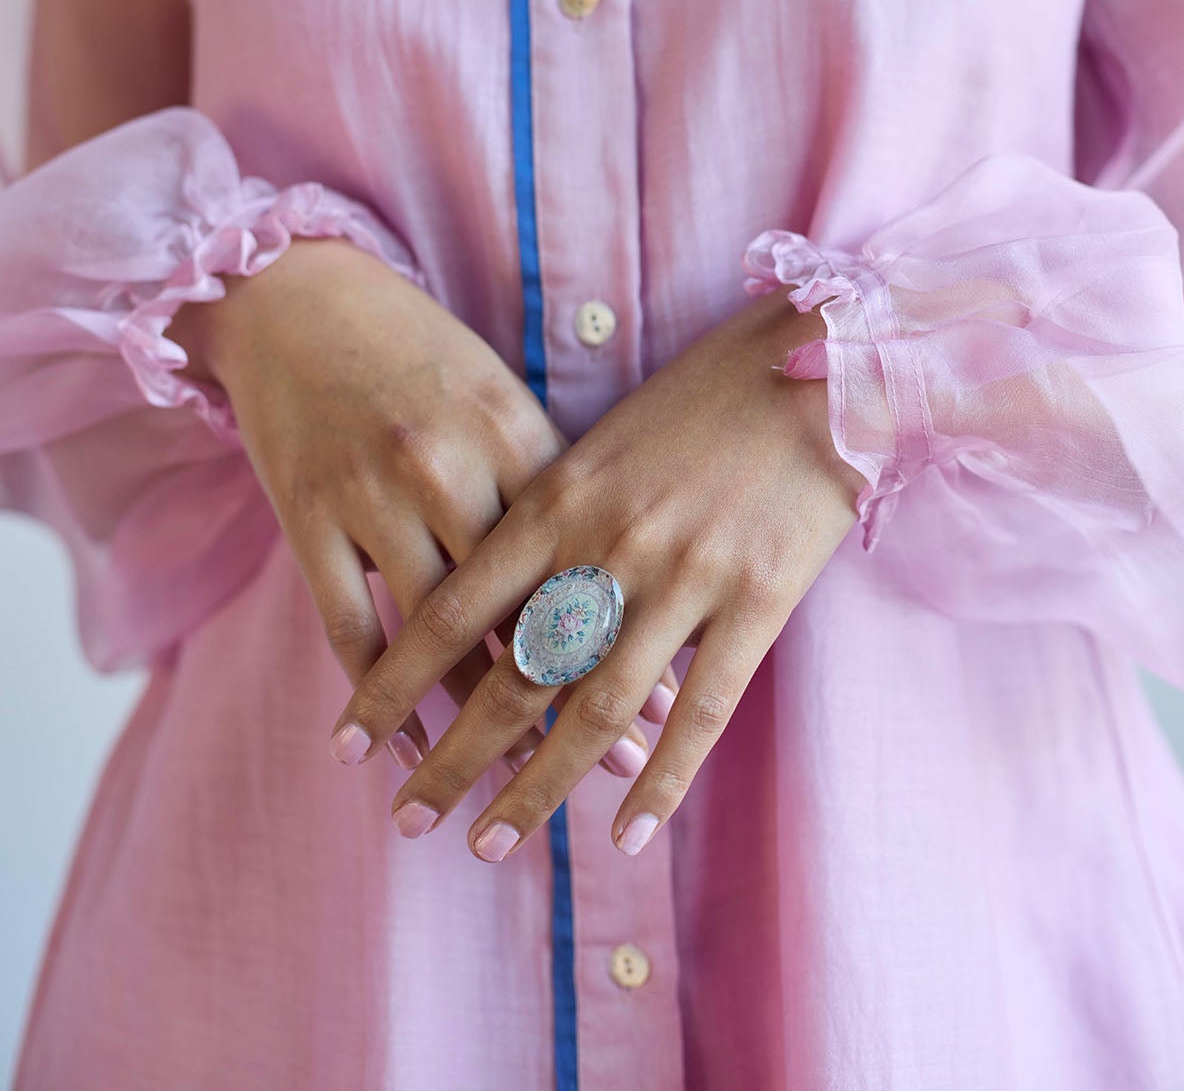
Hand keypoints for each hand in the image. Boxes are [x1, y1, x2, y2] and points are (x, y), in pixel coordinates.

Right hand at [166, 236, 676, 774]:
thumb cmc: (425, 357)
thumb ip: (558, 487)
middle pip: (514, 608)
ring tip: (501, 795)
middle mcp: (446, 464)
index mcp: (512, 429)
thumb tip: (629, 591)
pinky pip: (348, 629)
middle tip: (599, 781)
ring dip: (470, 726)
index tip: (661, 719)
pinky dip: (376, 700)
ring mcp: (371, 493)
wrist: (301, 298)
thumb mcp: (503, 400)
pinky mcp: (307, 516)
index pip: (580, 559)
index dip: (622, 642)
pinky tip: (394, 752)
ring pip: (436, 638)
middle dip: (561, 705)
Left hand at [326, 284, 866, 857]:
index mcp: (556, 496)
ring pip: (597, 708)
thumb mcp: (600, 447)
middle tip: (408, 821)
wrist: (812, 360)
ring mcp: (686, 575)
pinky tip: (627, 836)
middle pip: (513, 675)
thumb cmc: (696, 401)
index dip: (395, 686)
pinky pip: (703, 710)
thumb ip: (548, 524)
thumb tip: (498, 615)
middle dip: (453, 758)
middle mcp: (608, 542)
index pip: (452, 611)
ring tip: (490, 844)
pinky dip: (662, 781)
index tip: (348, 745)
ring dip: (538, 786)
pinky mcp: (758, 598)